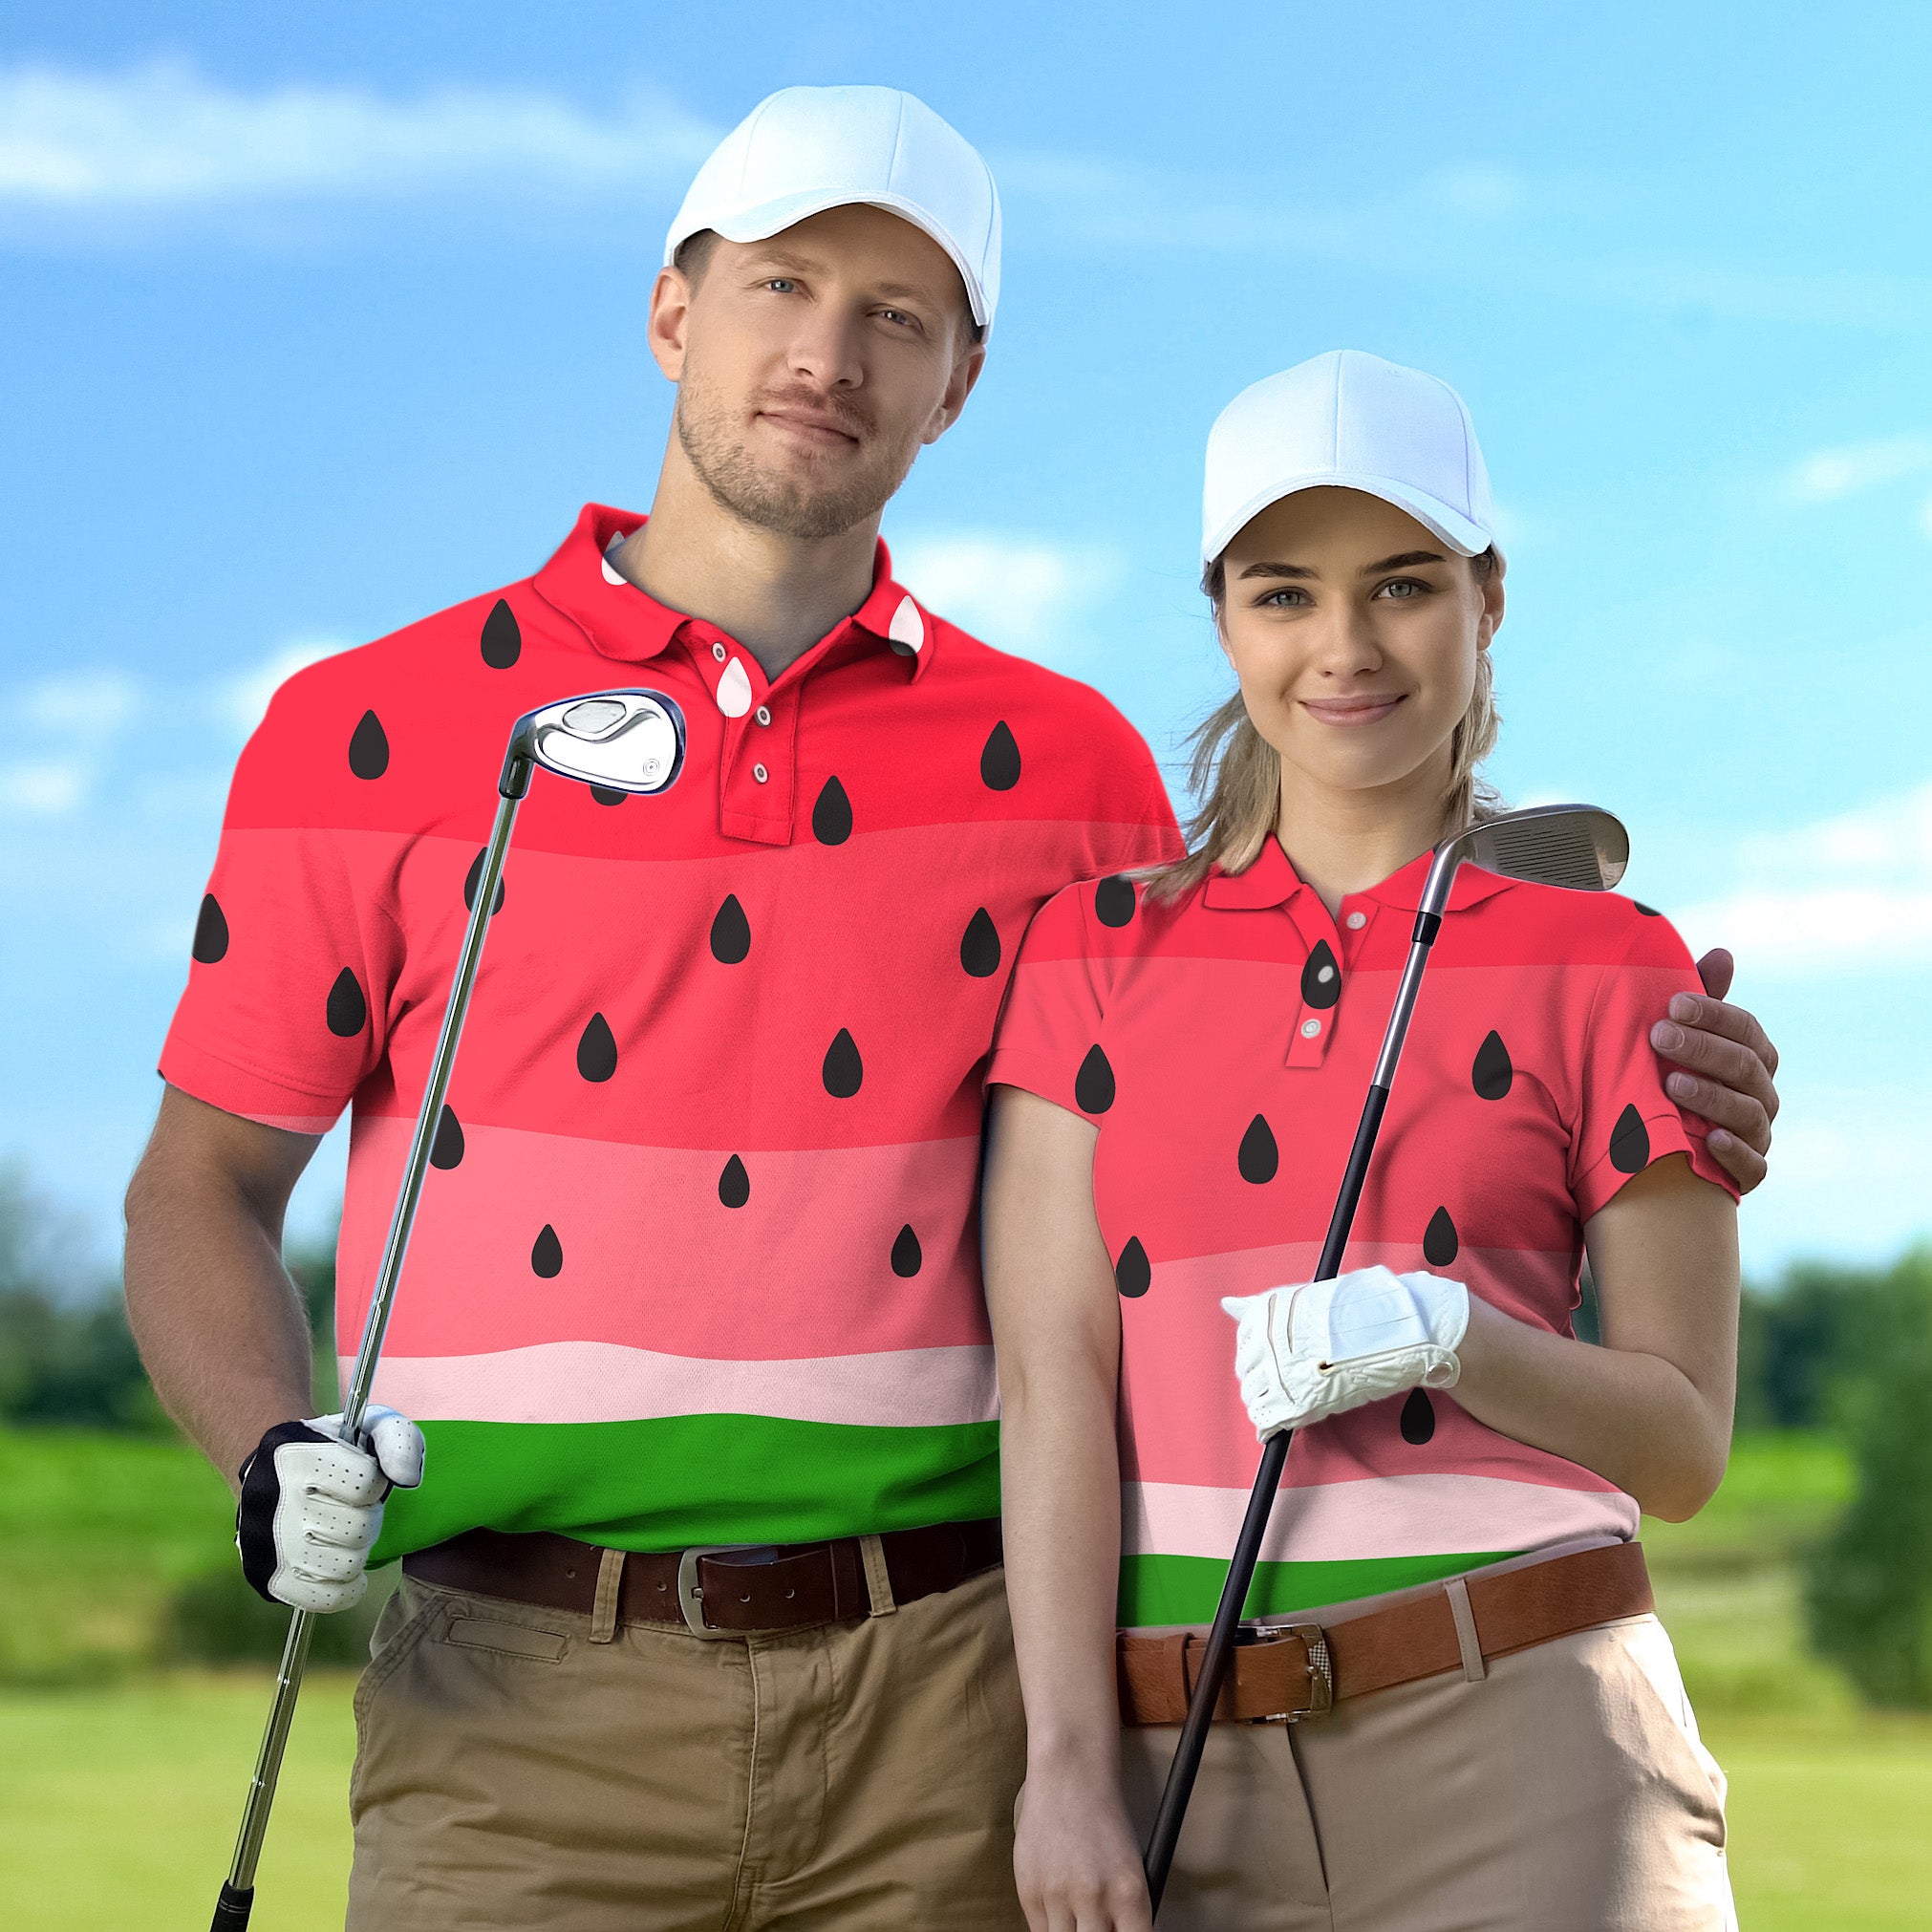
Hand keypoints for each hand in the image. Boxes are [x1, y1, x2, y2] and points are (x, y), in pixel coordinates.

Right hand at [235, 1405, 424, 1611]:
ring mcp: (267, 1546)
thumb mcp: (369, 1426)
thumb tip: (407, 1480)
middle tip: (353, 1509)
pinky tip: (342, 1565)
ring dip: (356, 1551)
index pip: (366, 1484)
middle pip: (358, 1529)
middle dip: (367, 1518)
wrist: (271, 1471)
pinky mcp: (268, 1579)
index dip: (375, 1483)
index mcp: (298, 1457)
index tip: (363, 1479)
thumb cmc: (333, 1450)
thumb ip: (399, 1441)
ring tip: (344, 1534)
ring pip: (345, 1566)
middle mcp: (275, 1502)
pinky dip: (345, 1587)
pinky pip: (326, 1599)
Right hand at [1014, 1766, 1151, 1931]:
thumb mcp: (1130, 1867)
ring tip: (1078, 1915)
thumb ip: (1124, 1912)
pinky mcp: (1029, 1891)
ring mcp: (1058, 1895)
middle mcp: (1094, 1897)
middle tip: (1096, 1924)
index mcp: (1129, 1892)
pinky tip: (1059, 1907)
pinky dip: (1052, 1926)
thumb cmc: (1103, 1820)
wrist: (1068, 1778)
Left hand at [1223, 1267, 1468, 1439]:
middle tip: (1290, 1382)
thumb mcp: (1303, 1300)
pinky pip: (1267, 1420)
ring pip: (1254, 1398)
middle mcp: (1266, 1342)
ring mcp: (1280, 1373)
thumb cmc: (1355, 1313)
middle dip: (1263, 1381)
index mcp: (1266, 1314)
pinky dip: (1269, 1426)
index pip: (1245, 1346)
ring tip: (1292, 1400)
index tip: (1278, 1361)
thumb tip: (1226, 1304)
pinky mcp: (1298, 1401)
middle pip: (1247, 1373)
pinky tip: (1276, 1427)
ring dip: (1267, 1403)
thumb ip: (1263, 1308)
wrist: (1395, 1329)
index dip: (1261, 1358)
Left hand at [1649, 948, 1778, 1193]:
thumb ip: (1701, 999)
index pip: (1745, 1029)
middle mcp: (1762, 1093)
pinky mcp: (1748, 1173)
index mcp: (1752, 1056)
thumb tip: (1723, 954)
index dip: (1713, 1014)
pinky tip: (1709, 1140)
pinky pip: (1753, 1167)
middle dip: (1702, 1049)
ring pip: (1748, 1113)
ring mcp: (1758, 1134)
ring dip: (1711, 1097)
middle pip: (1745, 1067)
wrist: (1658, 1145)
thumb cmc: (1671, 1075)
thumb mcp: (1681, 1037)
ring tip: (1671, 1084)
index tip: (1672, 1004)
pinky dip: (1735, 1154)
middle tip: (1658, 1037)